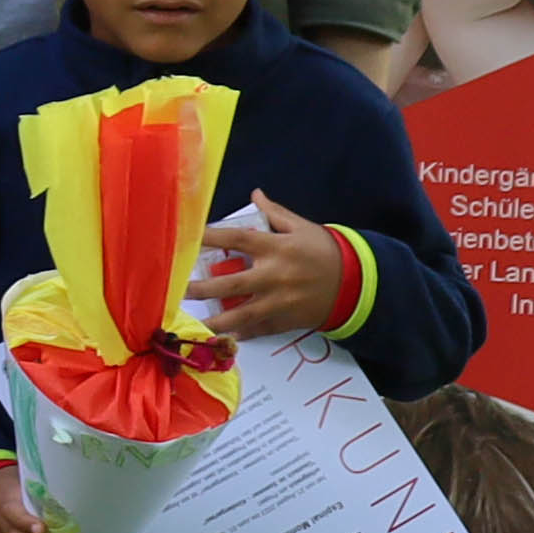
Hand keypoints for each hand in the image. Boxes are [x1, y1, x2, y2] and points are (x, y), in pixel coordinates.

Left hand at [200, 194, 349, 341]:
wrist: (356, 284)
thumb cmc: (326, 252)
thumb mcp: (303, 228)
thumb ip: (275, 213)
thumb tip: (255, 194)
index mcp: (276, 249)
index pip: (235, 239)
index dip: (208, 237)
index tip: (185, 238)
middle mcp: (274, 276)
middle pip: (230, 284)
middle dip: (201, 288)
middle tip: (177, 289)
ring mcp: (279, 302)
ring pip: (241, 315)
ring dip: (214, 320)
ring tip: (193, 323)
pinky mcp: (286, 321)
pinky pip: (258, 330)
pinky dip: (239, 335)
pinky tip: (221, 338)